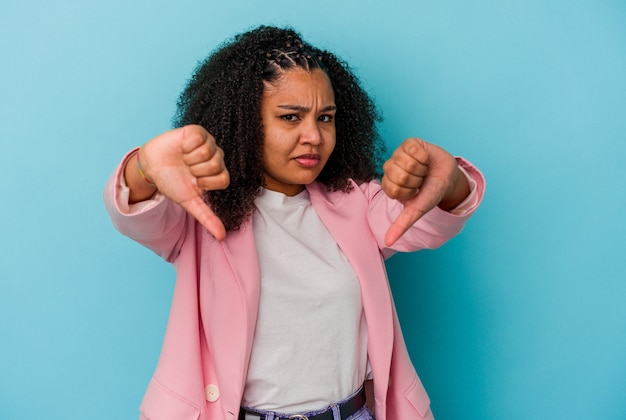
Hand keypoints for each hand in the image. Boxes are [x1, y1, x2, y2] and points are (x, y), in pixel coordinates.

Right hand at [138, 125, 229, 239]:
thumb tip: (222, 237)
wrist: (152, 166)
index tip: (195, 182)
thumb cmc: (173, 183)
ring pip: (208, 151)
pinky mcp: (197, 132)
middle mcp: (216, 158)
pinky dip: (187, 145)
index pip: (224, 179)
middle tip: (187, 170)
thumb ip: (207, 218)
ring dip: (190, 159)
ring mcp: (208, 143)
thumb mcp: (190, 202)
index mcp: (217, 174)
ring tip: (184, 159)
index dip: (206, 182)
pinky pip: (199, 137)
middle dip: (196, 171)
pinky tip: (182, 148)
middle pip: (216, 165)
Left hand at [381, 138, 467, 245]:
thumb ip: (402, 224)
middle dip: (416, 180)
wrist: (447, 177)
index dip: (409, 191)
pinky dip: (424, 156)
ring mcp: (397, 155)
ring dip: (421, 168)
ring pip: (405, 161)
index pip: (393, 189)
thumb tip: (387, 242)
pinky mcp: (408, 143)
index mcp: (389, 186)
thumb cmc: (431, 193)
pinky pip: (413, 149)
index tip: (415, 192)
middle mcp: (390, 170)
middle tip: (420, 180)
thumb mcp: (417, 210)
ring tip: (423, 170)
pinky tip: (425, 159)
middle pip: (399, 175)